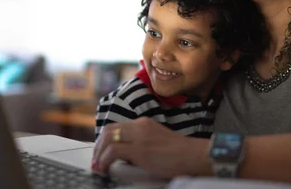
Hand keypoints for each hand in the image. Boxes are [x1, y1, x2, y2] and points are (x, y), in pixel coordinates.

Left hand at [92, 117, 210, 178]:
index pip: (116, 126)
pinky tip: (104, 168)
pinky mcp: (141, 149)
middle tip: (96, 160)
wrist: (194, 156)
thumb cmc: (180, 154)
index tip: (100, 152)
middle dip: (98, 146)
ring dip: (99, 153)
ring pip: (108, 138)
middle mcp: (140, 126)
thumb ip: (141, 144)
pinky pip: (114, 151)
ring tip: (98, 165)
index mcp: (144, 124)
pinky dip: (105, 160)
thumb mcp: (157, 142)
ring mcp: (140, 136)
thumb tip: (124, 156)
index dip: (104, 140)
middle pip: (108, 130)